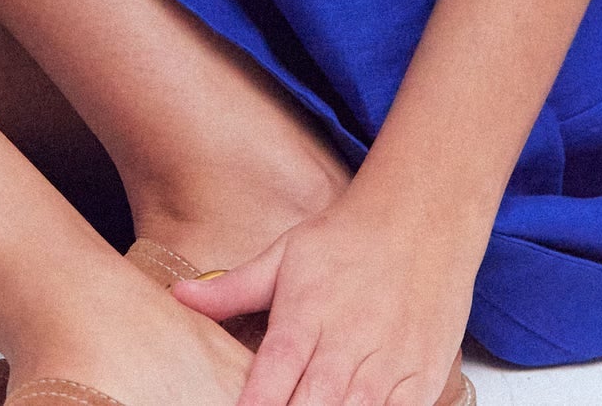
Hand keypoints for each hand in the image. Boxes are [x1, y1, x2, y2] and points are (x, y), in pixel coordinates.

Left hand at [170, 187, 480, 405]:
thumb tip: (178, 296)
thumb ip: (233, 288)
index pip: (273, 376)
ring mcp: (388, 365)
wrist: (422, 214)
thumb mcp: (284, 255)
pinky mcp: (423, 379)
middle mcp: (346, 344)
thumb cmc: (348, 238)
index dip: (256, 405)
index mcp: (306, 315)